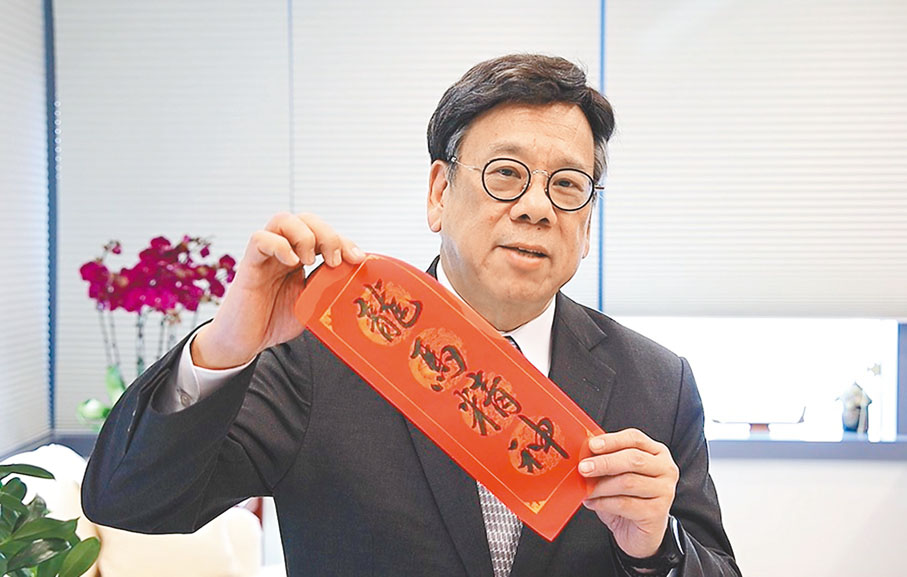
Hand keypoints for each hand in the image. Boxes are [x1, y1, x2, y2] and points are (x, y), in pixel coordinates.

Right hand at [191, 212, 364, 368]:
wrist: (245, 341)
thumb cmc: (275, 320)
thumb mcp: (311, 304)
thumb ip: (327, 287)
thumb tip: (352, 276)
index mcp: (300, 258)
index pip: (323, 234)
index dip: (344, 241)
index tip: (358, 259)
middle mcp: (284, 251)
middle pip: (306, 219)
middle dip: (327, 234)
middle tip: (335, 259)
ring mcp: (266, 255)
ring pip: (283, 220)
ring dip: (304, 235)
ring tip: (310, 260)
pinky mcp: (249, 264)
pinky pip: (259, 239)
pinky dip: (279, 245)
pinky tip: (292, 263)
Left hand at [578, 428, 678, 558]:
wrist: (638, 532)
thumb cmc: (627, 498)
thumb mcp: (617, 474)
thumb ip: (606, 460)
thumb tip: (585, 453)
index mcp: (656, 453)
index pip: (635, 438)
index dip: (612, 440)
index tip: (592, 445)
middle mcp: (666, 469)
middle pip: (633, 459)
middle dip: (604, 462)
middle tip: (584, 468)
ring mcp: (665, 491)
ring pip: (628, 482)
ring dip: (601, 486)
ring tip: (586, 490)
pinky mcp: (657, 512)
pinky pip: (625, 504)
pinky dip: (603, 502)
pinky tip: (592, 502)